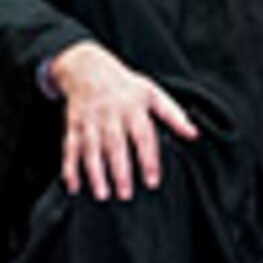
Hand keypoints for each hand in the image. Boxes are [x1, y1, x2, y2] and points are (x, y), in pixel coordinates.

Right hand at [54, 42, 196, 198]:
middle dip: (119, 171)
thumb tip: (194, 134)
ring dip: (95, 172)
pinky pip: (70, 148)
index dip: (148, 160)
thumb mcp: (152, 93)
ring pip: (91, 149)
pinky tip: (72, 187)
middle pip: (115, 145)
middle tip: (125, 195)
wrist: (87, 67)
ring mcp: (89, 121)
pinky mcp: (73, 125)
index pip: (142, 136)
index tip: (151, 182)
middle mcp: (110, 115)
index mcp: (133, 108)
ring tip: (102, 194)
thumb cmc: (125, 85)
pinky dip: (69, 168)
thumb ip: (173, 115)